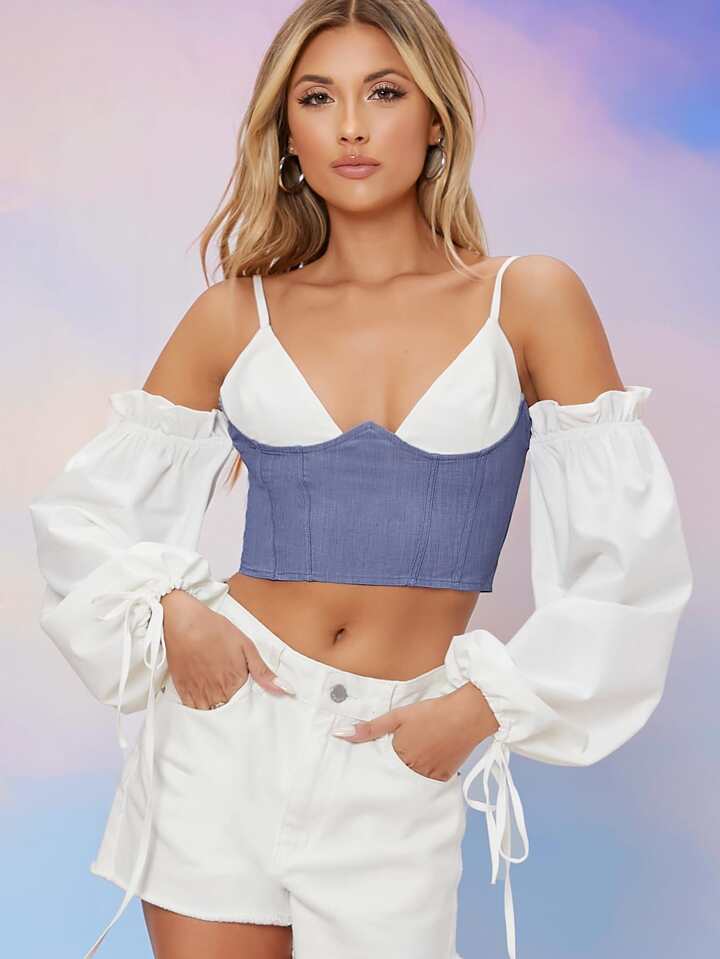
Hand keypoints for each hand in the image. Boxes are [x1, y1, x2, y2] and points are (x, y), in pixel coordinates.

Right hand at [160, 589, 294, 708]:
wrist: (184, 622)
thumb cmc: (215, 630)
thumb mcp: (246, 646)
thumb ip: (263, 672)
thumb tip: (286, 689)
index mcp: (235, 681)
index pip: (246, 707)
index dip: (249, 709)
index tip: (252, 710)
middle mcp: (217, 690)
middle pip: (228, 713)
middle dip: (233, 717)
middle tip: (238, 718)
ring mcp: (199, 691)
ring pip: (210, 714)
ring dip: (217, 717)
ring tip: (223, 716)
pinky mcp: (183, 689)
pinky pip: (192, 710)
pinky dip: (199, 713)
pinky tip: (204, 711)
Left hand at [331, 681, 500, 780]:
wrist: (468, 714)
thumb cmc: (433, 712)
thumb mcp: (398, 716)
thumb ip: (370, 728)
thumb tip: (341, 735)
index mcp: (398, 755)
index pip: (385, 758)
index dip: (392, 745)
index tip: (401, 738)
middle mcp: (413, 770)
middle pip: (400, 766)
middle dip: (405, 754)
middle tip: (418, 738)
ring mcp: (430, 775)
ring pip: (416, 773)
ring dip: (418, 762)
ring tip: (429, 742)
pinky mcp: (445, 777)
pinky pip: (432, 777)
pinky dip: (432, 766)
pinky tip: (438, 750)